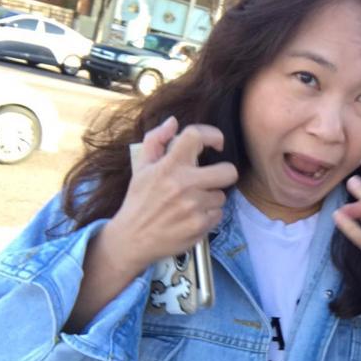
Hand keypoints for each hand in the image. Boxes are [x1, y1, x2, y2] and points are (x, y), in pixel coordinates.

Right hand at [102, 117, 237, 275]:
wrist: (133, 238)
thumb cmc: (139, 200)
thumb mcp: (141, 168)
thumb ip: (156, 141)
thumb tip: (173, 121)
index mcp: (168, 166)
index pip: (196, 136)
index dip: (212, 135)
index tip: (216, 143)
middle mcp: (183, 184)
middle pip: (228, 171)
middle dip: (223, 173)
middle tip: (212, 179)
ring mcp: (194, 206)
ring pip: (221, 195)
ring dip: (210, 198)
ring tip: (191, 203)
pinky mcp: (200, 225)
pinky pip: (218, 214)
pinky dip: (208, 215)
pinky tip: (191, 217)